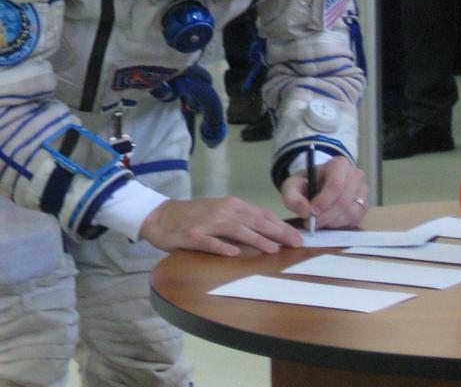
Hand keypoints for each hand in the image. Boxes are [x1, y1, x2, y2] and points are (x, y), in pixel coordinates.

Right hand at [140, 196, 302, 255]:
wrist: (161, 217)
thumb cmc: (194, 217)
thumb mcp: (220, 213)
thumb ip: (242, 220)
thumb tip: (272, 233)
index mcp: (231, 205)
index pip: (262, 215)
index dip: (281, 226)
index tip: (299, 238)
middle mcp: (222, 211)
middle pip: (254, 221)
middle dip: (277, 233)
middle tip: (296, 245)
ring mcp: (207, 224)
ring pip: (236, 230)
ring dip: (255, 239)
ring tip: (273, 249)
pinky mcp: (192, 236)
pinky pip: (209, 242)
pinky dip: (222, 247)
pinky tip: (234, 254)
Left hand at [279, 155, 367, 229]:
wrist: (315, 186)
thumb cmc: (305, 184)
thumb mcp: (291, 186)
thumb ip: (293, 197)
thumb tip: (306, 212)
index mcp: (338, 164)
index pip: (336, 185)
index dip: (324, 202)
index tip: (311, 212)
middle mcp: (355, 175)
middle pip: (344, 201)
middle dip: (327, 216)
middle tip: (312, 223)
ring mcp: (362, 191)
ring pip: (352, 213)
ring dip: (333, 222)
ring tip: (319, 222)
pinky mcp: (364, 205)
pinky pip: (356, 220)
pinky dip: (341, 225)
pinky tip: (328, 222)